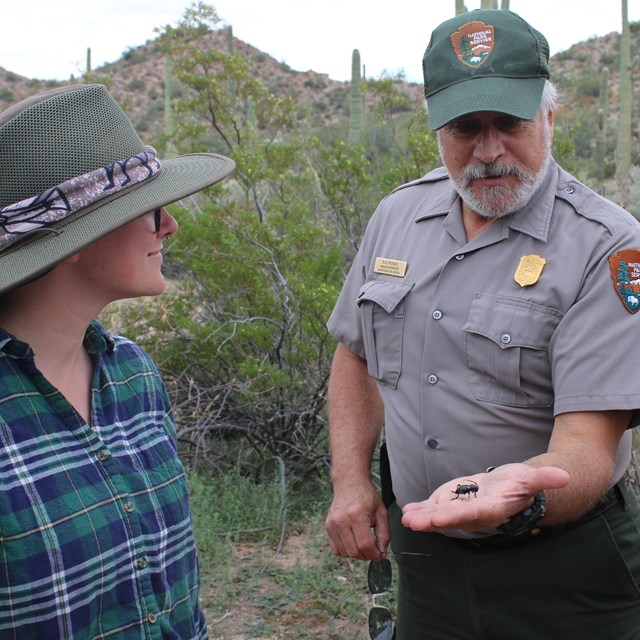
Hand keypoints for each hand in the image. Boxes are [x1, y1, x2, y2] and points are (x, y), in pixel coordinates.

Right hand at [325, 481, 389, 560]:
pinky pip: (335, 549)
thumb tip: (381, 553)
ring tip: (362, 545)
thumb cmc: (366, 497)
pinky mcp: (327, 526)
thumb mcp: (381, 513)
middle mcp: (342, 519)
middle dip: (366, 556)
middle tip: (373, 551)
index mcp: (357, 514)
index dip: (374, 554)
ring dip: (356, 554)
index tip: (379, 554)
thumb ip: (384, 535)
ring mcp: (332, 523)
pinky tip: (353, 542)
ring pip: (344, 553)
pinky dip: (345, 551)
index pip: (365, 545)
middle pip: (354, 551)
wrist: (350, 484)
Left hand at [401, 463, 569, 531]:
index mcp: (491, 509)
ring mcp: (460, 509)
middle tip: (415, 522)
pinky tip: (407, 511)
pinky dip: (420, 509)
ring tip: (406, 519)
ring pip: (438, 515)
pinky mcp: (451, 502)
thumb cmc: (519, 483)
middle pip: (451, 518)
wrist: (508, 487)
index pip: (472, 514)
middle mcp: (474, 514)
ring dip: (422, 518)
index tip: (439, 517)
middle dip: (433, 521)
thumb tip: (564, 476)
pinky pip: (434, 507)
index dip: (456, 516)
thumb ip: (544, 479)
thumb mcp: (530, 478)